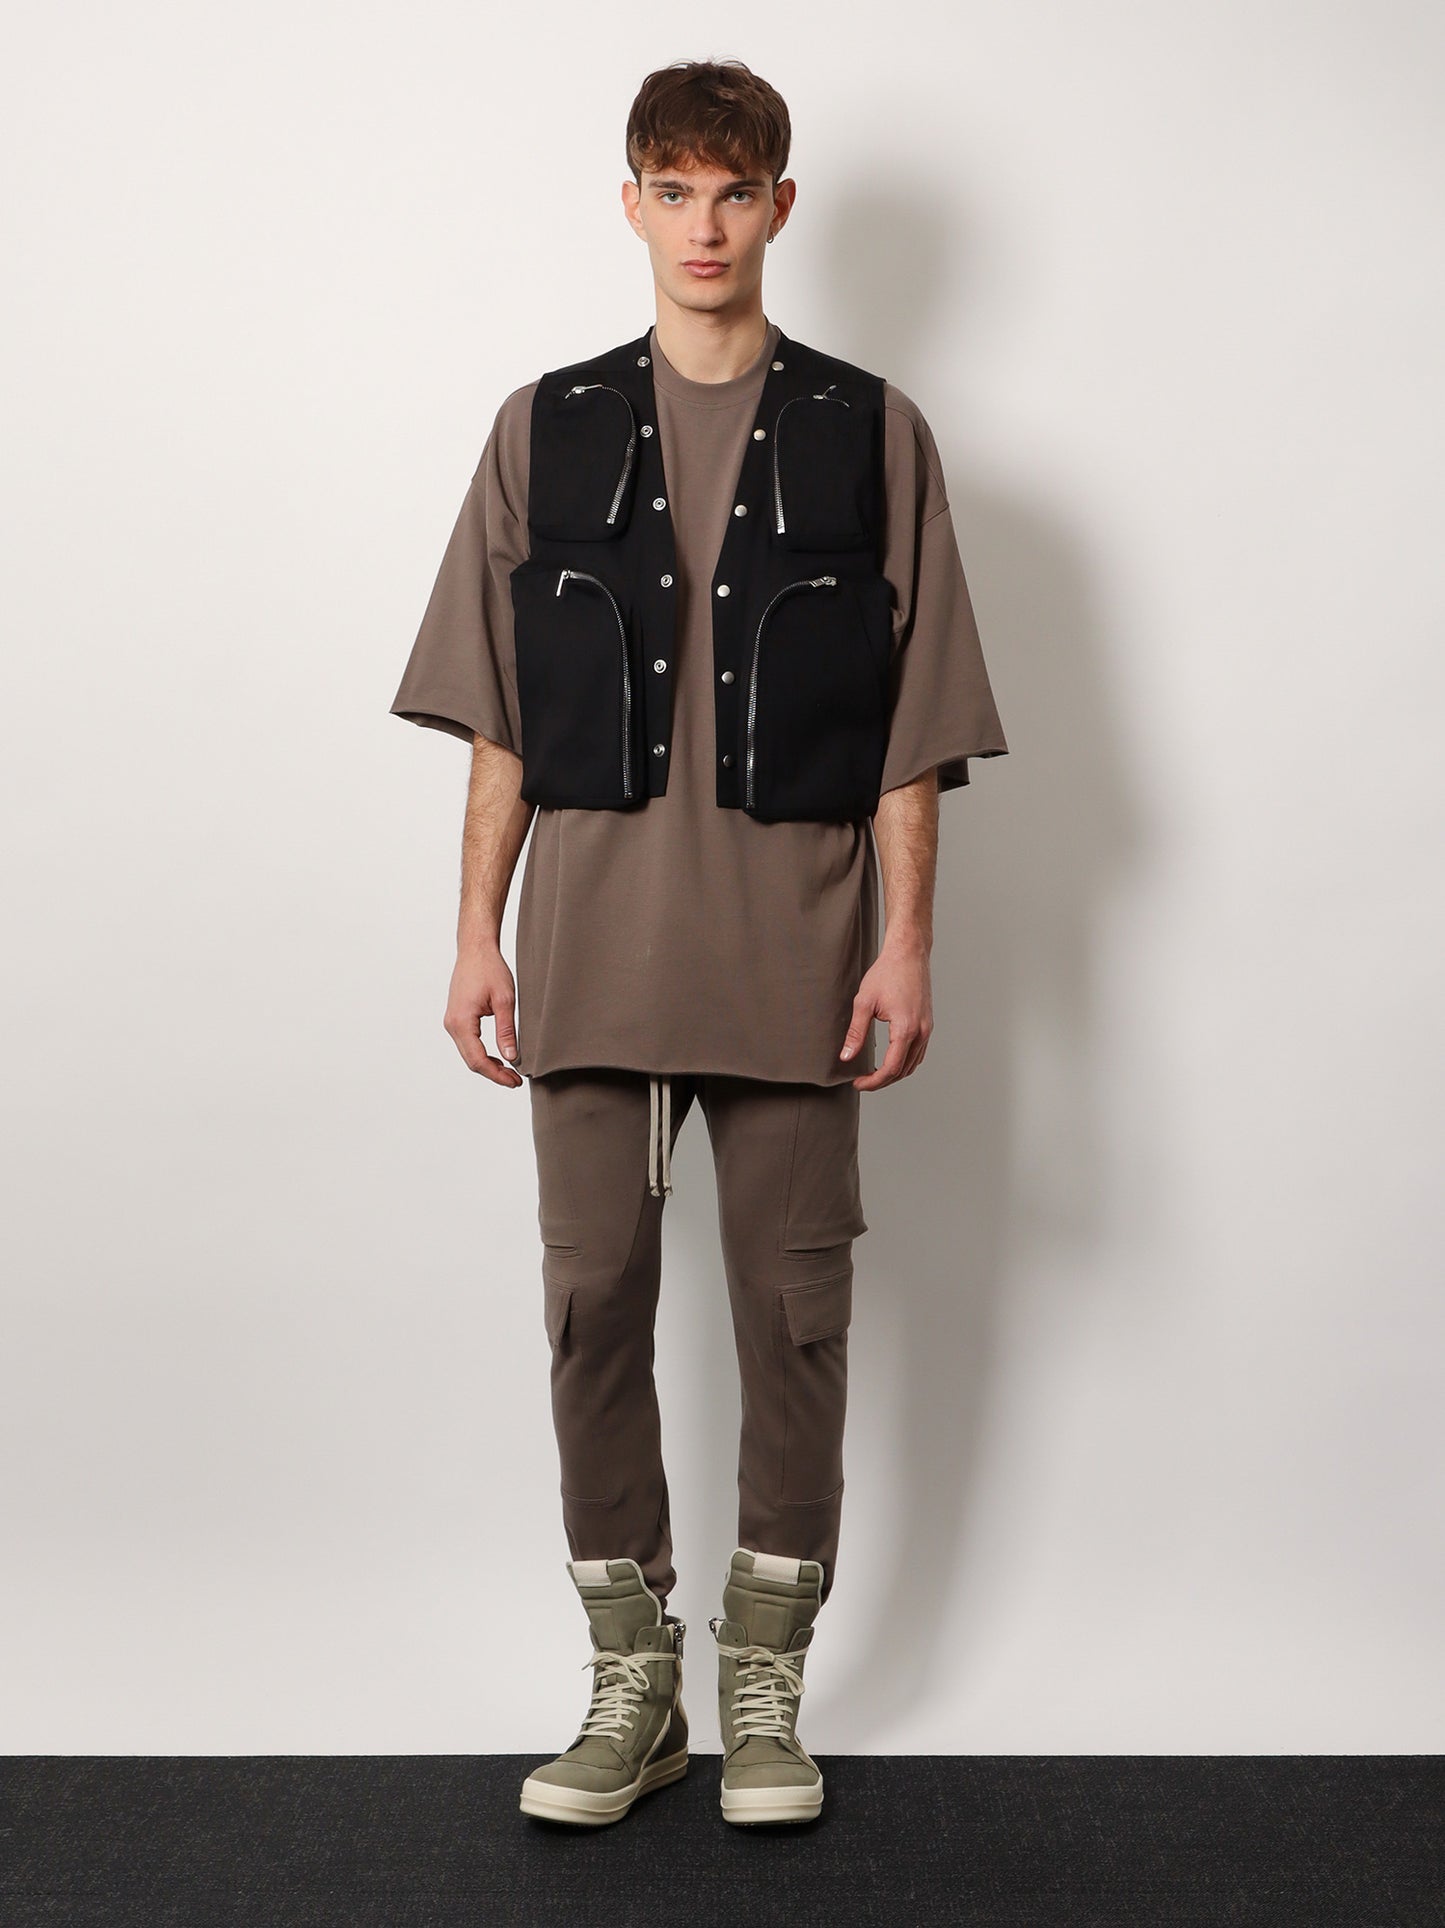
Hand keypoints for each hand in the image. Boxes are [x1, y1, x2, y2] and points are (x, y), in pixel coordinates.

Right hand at [444, 944, 524, 1085]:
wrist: (475, 949)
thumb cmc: (490, 969)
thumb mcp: (505, 1000)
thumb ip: (506, 1031)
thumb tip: (511, 1057)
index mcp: (462, 1022)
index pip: (478, 1060)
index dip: (497, 1074)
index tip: (514, 1081)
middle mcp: (452, 1024)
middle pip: (471, 1061)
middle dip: (493, 1073)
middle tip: (515, 1080)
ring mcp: (452, 1022)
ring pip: (468, 1054)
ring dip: (488, 1065)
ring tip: (510, 1071)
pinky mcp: (456, 1018)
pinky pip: (467, 1043)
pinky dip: (482, 1053)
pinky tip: (498, 1056)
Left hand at [838, 936, 932, 1089]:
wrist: (908, 954)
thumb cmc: (887, 973)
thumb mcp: (864, 1002)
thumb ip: (856, 1033)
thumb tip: (846, 1056)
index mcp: (906, 1029)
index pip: (891, 1069)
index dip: (873, 1081)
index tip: (858, 1083)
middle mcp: (921, 1032)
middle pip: (903, 1071)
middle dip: (882, 1081)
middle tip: (862, 1081)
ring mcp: (927, 1029)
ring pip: (913, 1064)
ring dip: (894, 1073)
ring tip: (874, 1073)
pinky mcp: (928, 1024)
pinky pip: (919, 1053)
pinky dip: (904, 1062)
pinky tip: (890, 1059)